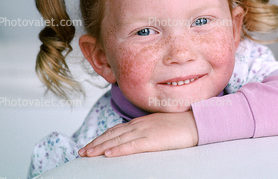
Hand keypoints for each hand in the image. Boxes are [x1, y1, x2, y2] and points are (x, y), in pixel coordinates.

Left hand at [78, 111, 197, 156]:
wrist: (195, 122)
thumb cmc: (180, 125)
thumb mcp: (159, 126)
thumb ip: (146, 131)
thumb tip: (136, 138)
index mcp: (140, 122)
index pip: (116, 130)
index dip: (102, 137)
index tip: (91, 145)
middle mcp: (139, 125)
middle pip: (112, 134)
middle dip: (96, 143)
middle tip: (82, 152)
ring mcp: (145, 132)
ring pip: (117, 140)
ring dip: (101, 147)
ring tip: (88, 154)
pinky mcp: (152, 140)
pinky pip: (131, 146)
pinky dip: (118, 150)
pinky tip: (108, 154)